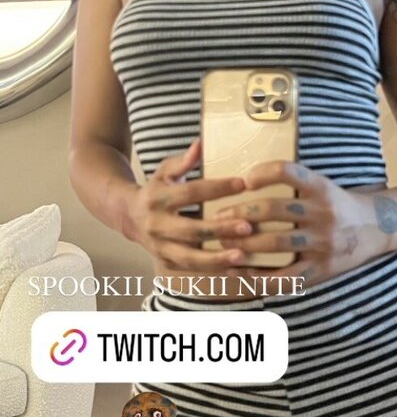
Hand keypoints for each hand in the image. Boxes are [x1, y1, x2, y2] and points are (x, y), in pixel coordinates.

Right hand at [123, 139, 254, 272]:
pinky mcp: (165, 263)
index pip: (190, 193)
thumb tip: (200, 144)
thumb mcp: (164, 171)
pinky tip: (235, 269)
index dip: (216, 188)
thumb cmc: (155, 189)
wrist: (128, 216)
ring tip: (242, 257)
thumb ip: (183, 161)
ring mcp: (160, 247)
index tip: (242, 184)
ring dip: (216, 260)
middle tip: (248, 227)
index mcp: (158, 198)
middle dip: (219, 230)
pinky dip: (213, 272)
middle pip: (190, 230)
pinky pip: (191, 271)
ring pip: (189, 258)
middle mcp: (157, 225)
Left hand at [214, 160, 389, 285]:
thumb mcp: (324, 185)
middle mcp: (323, 213)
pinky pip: (285, 278)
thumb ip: (295, 181)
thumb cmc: (341, 204)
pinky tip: (240, 272)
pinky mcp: (322, 269)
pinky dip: (259, 277)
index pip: (288, 171)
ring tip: (222, 243)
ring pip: (275, 243)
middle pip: (273, 209)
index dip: (262, 173)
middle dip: (241, 214)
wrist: (379, 228)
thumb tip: (247, 179)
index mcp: (322, 188)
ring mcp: (323, 243)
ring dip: (244, 244)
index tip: (243, 180)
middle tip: (219, 218)